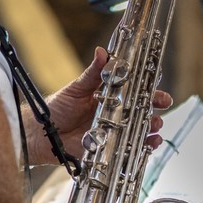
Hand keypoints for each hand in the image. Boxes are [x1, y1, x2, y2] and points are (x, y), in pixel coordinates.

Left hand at [24, 47, 172, 162]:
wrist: (41, 132)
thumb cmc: (58, 108)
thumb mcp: (77, 88)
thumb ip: (93, 73)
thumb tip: (102, 52)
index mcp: (109, 98)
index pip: (135, 93)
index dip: (150, 92)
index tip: (161, 91)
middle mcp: (114, 116)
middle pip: (141, 113)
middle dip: (155, 111)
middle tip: (161, 107)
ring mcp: (112, 133)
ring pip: (138, 132)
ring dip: (151, 130)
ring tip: (155, 127)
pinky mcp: (107, 149)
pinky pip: (127, 150)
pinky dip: (141, 148)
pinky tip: (148, 144)